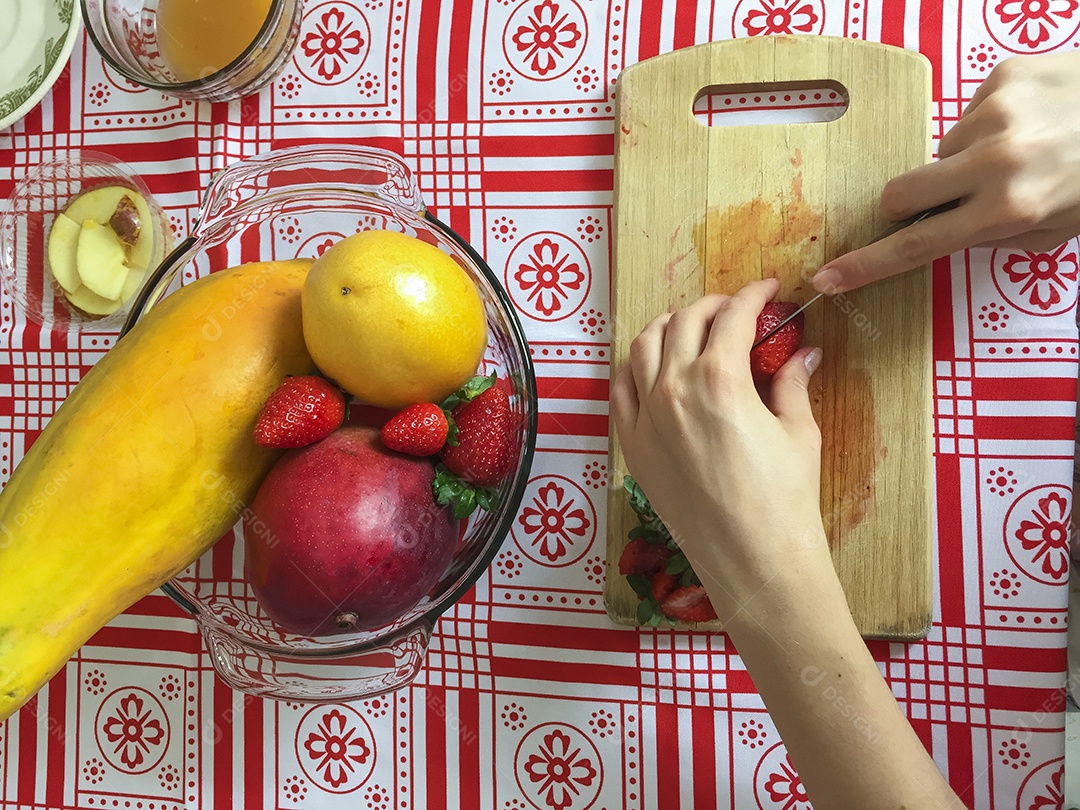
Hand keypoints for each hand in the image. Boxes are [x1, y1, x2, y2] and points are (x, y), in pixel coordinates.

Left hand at [610, 279, 829, 616]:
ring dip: (668, 327)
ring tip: (688, 328)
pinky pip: (621, 390)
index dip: (754, 296)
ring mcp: (646, 417)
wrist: (753, 559)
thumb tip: (805, 354)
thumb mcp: (798, 432)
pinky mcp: (633, 446)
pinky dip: (634, 367)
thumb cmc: (785, 499)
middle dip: (713, 306)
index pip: (734, 317)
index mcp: (720, 378)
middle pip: (685, 323)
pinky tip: (650, 367)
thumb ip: (792, 383)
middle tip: (734, 310)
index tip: (768, 290)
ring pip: (643, 348)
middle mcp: (674, 389)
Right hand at [813, 51, 1079, 293]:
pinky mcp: (1001, 75)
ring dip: (963, 160)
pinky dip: (986, 125)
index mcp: (1010, 209)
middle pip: (901, 192)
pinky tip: (1028, 121)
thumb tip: (944, 225)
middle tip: (945, 202)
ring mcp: (995, 112)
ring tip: (1019, 151)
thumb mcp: (1056, 230)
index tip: (828, 279)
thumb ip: (991, 234)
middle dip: (910, 205)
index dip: (867, 266)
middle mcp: (995, 160)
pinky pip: (967, 112)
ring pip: (940, 152)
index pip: (917, 245)